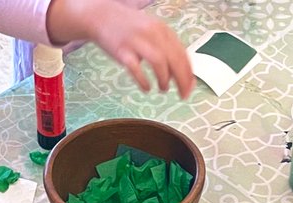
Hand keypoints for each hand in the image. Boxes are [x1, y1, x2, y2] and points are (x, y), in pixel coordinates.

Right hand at [46, 0, 193, 98]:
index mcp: (162, 29)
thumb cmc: (129, 28)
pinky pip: (136, 69)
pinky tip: (146, 88)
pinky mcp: (122, 51)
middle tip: (182, 95)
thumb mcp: (151, 32)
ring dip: (164, 79)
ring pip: (159, 62)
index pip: (182, 53)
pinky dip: (144, 82)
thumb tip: (179, 72)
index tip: (190, 87)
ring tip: (163, 88)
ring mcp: (137, 41)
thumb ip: (165, 48)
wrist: (102, 16)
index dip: (188, 73)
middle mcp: (152, 33)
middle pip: (174, 59)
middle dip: (181, 80)